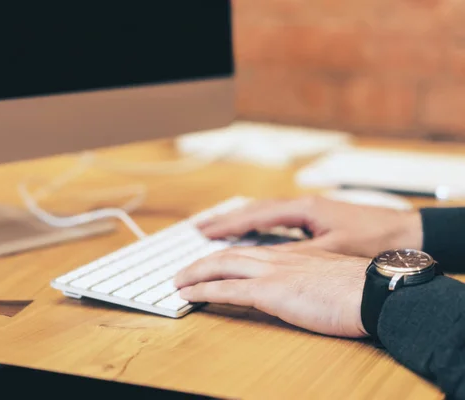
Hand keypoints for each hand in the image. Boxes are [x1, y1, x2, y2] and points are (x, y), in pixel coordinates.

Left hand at [175, 246, 368, 337]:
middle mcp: (279, 257)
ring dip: (195, 273)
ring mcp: (273, 272)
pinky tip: (189, 294)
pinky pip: (226, 288)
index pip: (252, 250)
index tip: (214, 260)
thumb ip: (311, 277)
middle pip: (230, 254)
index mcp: (294, 255)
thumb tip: (304, 287)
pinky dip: (203, 289)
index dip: (228, 254)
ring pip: (222, 265)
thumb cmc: (362, 289)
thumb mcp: (332, 277)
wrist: (375, 291)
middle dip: (203, 261)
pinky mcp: (270, 291)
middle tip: (184, 271)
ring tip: (178, 281)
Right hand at [198, 196, 421, 257]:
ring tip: (216, 229)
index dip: (227, 226)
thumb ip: (294, 256)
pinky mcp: (314, 220)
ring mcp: (307, 211)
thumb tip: (260, 262)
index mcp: (302, 209)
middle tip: (199, 228)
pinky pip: (275, 220)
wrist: (406, 234)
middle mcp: (301, 205)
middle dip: (224, 220)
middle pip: (253, 210)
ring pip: (263, 213)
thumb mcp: (330, 251)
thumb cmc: (371, 241)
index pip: (254, 216)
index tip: (204, 234)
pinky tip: (250, 233)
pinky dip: (255, 225)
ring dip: (238, 221)